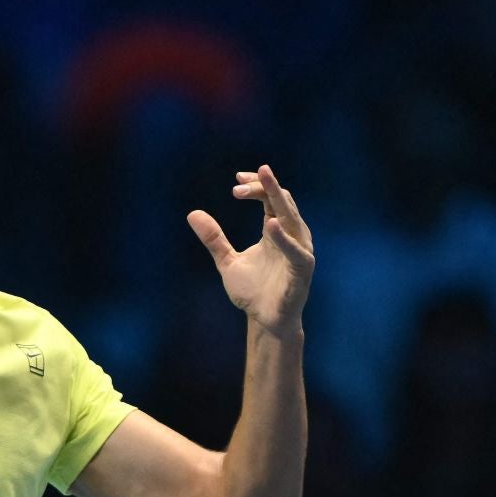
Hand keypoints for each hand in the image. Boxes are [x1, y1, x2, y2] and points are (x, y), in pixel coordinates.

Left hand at [187, 164, 314, 336]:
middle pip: (282, 202)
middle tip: (246, 176)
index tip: (236, 179)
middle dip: (266, 186)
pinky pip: (296, 251)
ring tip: (264, 183)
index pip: (270, 199)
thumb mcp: (227, 261)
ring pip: (292, 219)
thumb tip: (193, 213)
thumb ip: (213, 239)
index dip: (256, 186)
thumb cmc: (252, 291)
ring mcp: (299, 251)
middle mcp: (291, 236)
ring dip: (278, 199)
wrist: (264, 320)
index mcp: (275, 231)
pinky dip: (284, 238)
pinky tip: (270, 225)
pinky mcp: (303, 269)